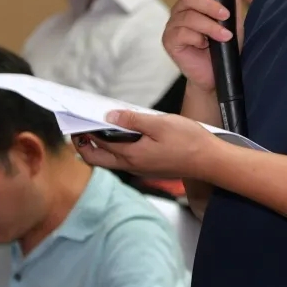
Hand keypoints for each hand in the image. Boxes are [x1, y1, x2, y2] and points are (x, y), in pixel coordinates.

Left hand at [73, 109, 223, 178]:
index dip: (85, 132)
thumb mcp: (160, 124)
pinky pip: (124, 160)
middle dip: (84, 146)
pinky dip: (115, 149)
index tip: (77, 121)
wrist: (210, 161)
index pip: (99, 144)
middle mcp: (132, 166)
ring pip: (110, 161)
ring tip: (97, 130)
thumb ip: (132, 121)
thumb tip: (109, 117)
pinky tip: (121, 136)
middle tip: (79, 130)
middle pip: (98, 160)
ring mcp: (140, 168)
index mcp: (131, 155)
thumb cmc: (189, 141)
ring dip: (100, 147)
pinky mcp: (149, 167)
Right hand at [161, 0, 243, 91]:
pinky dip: (199, 38)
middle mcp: (180, 11)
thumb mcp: (233, 16)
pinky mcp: (170, 41)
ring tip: (224, 36)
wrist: (220, 75)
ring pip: (189, 16)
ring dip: (210, 26)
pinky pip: (183, 33)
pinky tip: (205, 46)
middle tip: (226, 14)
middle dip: (210, 4)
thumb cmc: (225, 45)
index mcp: (193, 3)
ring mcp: (173, 26)